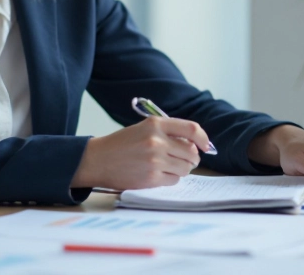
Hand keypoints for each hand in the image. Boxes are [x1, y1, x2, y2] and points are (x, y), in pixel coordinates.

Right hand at [71, 117, 211, 189]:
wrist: (98, 160)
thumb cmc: (121, 144)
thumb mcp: (144, 129)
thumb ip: (168, 133)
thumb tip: (194, 144)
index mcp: (155, 124)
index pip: (192, 129)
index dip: (203, 139)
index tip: (206, 146)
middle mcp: (157, 141)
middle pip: (191, 152)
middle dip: (191, 158)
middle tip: (183, 159)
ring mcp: (154, 160)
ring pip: (185, 168)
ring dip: (181, 169)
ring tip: (167, 166)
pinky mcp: (151, 178)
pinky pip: (174, 180)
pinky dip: (170, 178)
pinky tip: (158, 174)